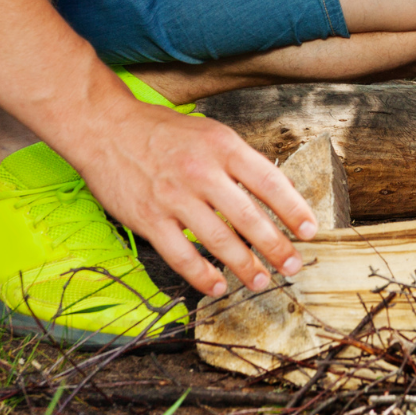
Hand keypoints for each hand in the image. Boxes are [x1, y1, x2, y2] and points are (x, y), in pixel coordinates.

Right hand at [72, 86, 318, 297]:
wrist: (105, 128)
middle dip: (276, 247)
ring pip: (219, 241)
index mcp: (222, 146)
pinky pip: (182, 256)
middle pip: (249, 218)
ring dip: (244, 267)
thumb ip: (238, 161)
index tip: (310, 230)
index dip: (294, 209)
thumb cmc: (160, 131)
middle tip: (293, 265)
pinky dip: (202, 276)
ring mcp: (174, 197)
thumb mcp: (208, 132)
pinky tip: (216, 286)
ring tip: (261, 281)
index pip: (269, 181)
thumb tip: (273, 192)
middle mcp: (202, 171)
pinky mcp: (149, 218)